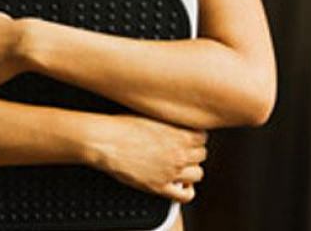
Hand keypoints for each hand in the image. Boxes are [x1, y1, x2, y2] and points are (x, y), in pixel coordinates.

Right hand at [85, 114, 207, 203]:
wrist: (107, 141)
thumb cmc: (124, 126)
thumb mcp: (153, 116)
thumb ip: (170, 123)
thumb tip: (176, 124)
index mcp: (180, 134)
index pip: (203, 138)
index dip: (195, 138)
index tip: (189, 139)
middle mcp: (179, 154)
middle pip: (202, 155)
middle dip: (193, 153)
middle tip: (183, 152)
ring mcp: (171, 171)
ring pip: (198, 174)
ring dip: (191, 171)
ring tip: (181, 168)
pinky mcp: (160, 186)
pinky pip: (185, 195)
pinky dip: (186, 191)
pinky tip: (180, 186)